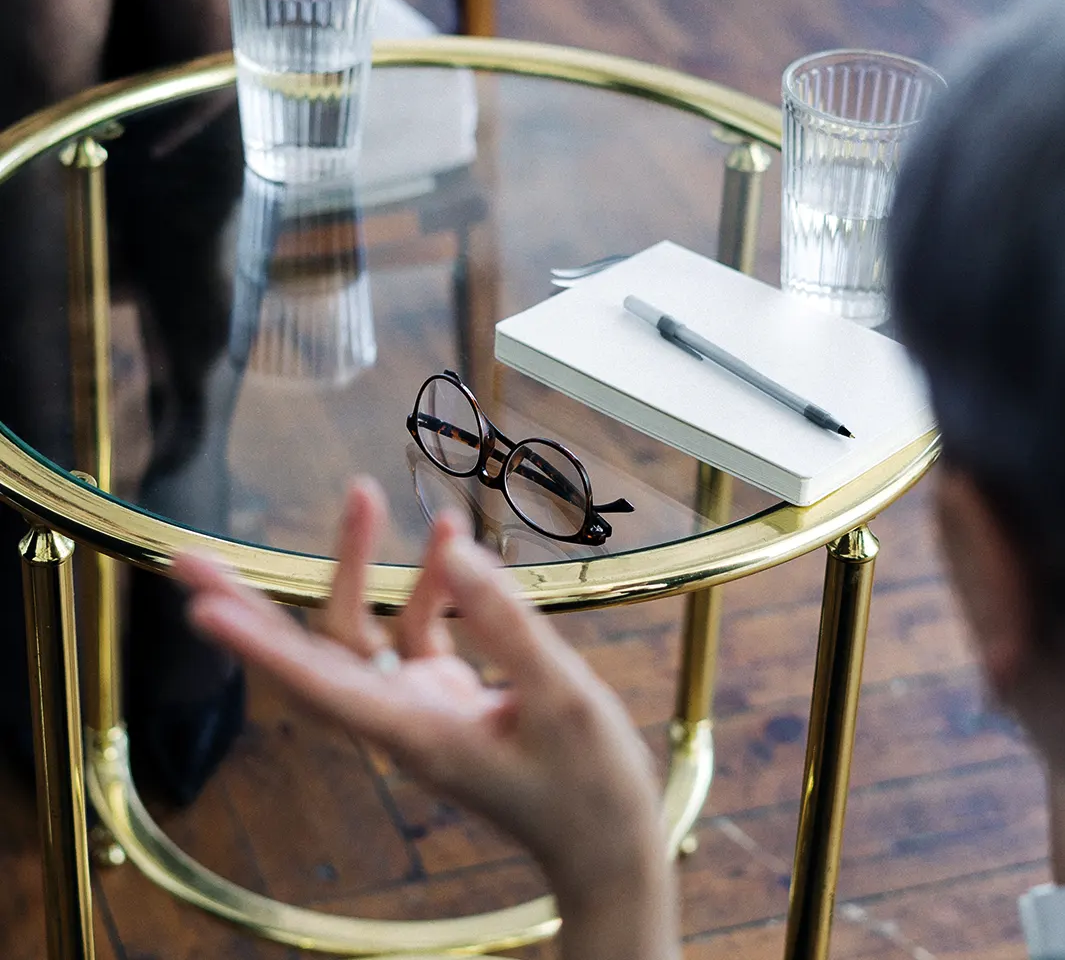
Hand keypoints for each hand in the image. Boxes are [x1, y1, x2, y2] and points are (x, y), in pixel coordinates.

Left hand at [177, 480, 679, 959]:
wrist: (605, 841)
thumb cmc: (588, 785)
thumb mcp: (561, 697)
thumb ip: (506, 622)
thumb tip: (456, 551)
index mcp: (415, 733)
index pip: (319, 684)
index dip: (259, 645)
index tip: (200, 608)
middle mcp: (399, 719)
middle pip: (309, 655)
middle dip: (253, 606)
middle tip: (189, 559)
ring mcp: (418, 704)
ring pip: (361, 631)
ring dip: (360, 564)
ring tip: (363, 492)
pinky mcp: (443, 694)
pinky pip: (418, 628)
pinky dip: (431, 582)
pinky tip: (450, 537)